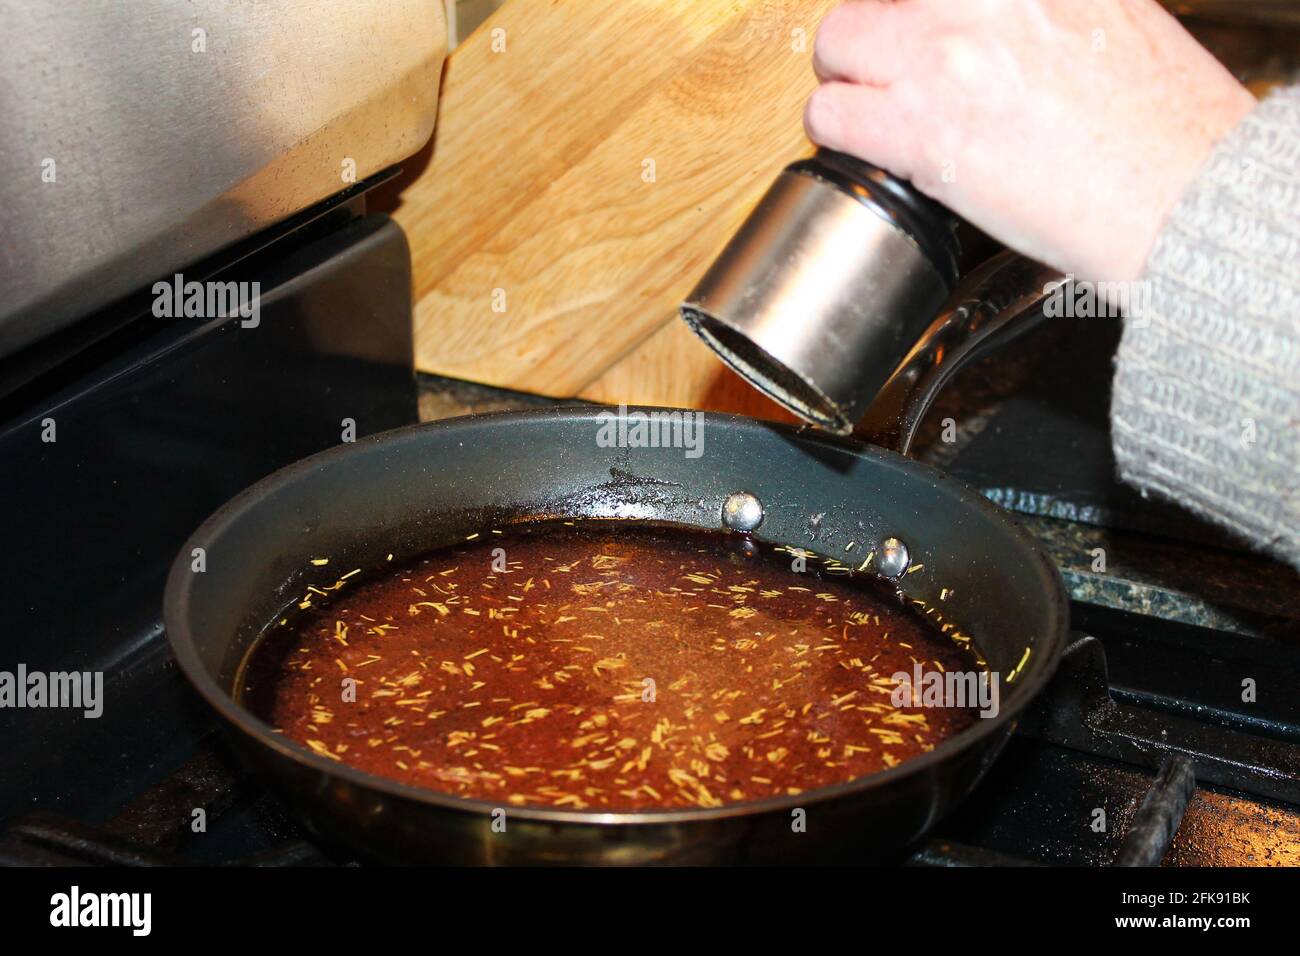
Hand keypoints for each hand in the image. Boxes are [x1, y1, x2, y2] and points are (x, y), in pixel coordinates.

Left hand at [804, 0, 1255, 281]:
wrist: (1181, 196)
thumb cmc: (1161, 123)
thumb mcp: (1108, 14)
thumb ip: (1030, 7)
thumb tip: (988, 16)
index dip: (908, 6)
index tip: (910, 23)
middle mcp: (982, 0)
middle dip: (868, 32)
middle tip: (881, 63)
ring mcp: (947, 57)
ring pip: (837, 42)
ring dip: (845, 78)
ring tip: (867, 107)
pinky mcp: (921, 130)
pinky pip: (830, 115)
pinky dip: (836, 132)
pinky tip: (868, 146)